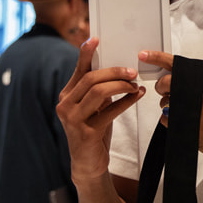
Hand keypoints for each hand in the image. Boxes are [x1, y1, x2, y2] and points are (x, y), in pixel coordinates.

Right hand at [56, 38, 145, 180]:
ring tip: (135, 85)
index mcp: (66, 95)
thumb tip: (116, 68)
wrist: (88, 163)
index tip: (96, 39)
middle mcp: (65, 105)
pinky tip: (137, 96)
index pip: (78, 70)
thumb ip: (97, 89)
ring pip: (98, 92)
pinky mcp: (86, 133)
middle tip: (132, 71)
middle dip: (114, 72)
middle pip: (90, 79)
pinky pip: (110, 111)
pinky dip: (126, 102)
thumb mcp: (94, 107)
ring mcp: (73, 119)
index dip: (86, 53)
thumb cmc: (93, 130)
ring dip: (120, 86)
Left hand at [139, 50, 202, 159]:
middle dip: (161, 88)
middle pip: (167, 82)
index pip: (178, 63)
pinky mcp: (188, 121)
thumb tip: (168, 75)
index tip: (144, 55)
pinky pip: (166, 117)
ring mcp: (196, 106)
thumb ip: (192, 80)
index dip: (157, 57)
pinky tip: (180, 121)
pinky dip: (168, 120)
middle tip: (165, 92)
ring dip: (166, 105)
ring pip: (165, 100)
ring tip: (181, 110)